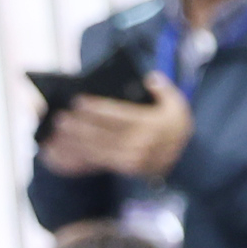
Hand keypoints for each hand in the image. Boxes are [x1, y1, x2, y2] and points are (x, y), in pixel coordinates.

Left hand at [39, 74, 191, 181]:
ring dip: (76, 141)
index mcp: (151, 126)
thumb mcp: (177, 104)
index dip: (97, 109)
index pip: (119, 116)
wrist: (188, 158)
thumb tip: (150, 79)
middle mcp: (142, 145)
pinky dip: (81, 153)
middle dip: (80, 126)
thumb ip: (164, 88)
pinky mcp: (127, 168)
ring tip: (58, 130)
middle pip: (105, 134)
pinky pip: (100, 160)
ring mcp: (134, 159)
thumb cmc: (175, 125)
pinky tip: (66, 145)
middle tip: (60, 117)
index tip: (77, 101)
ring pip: (99, 149)